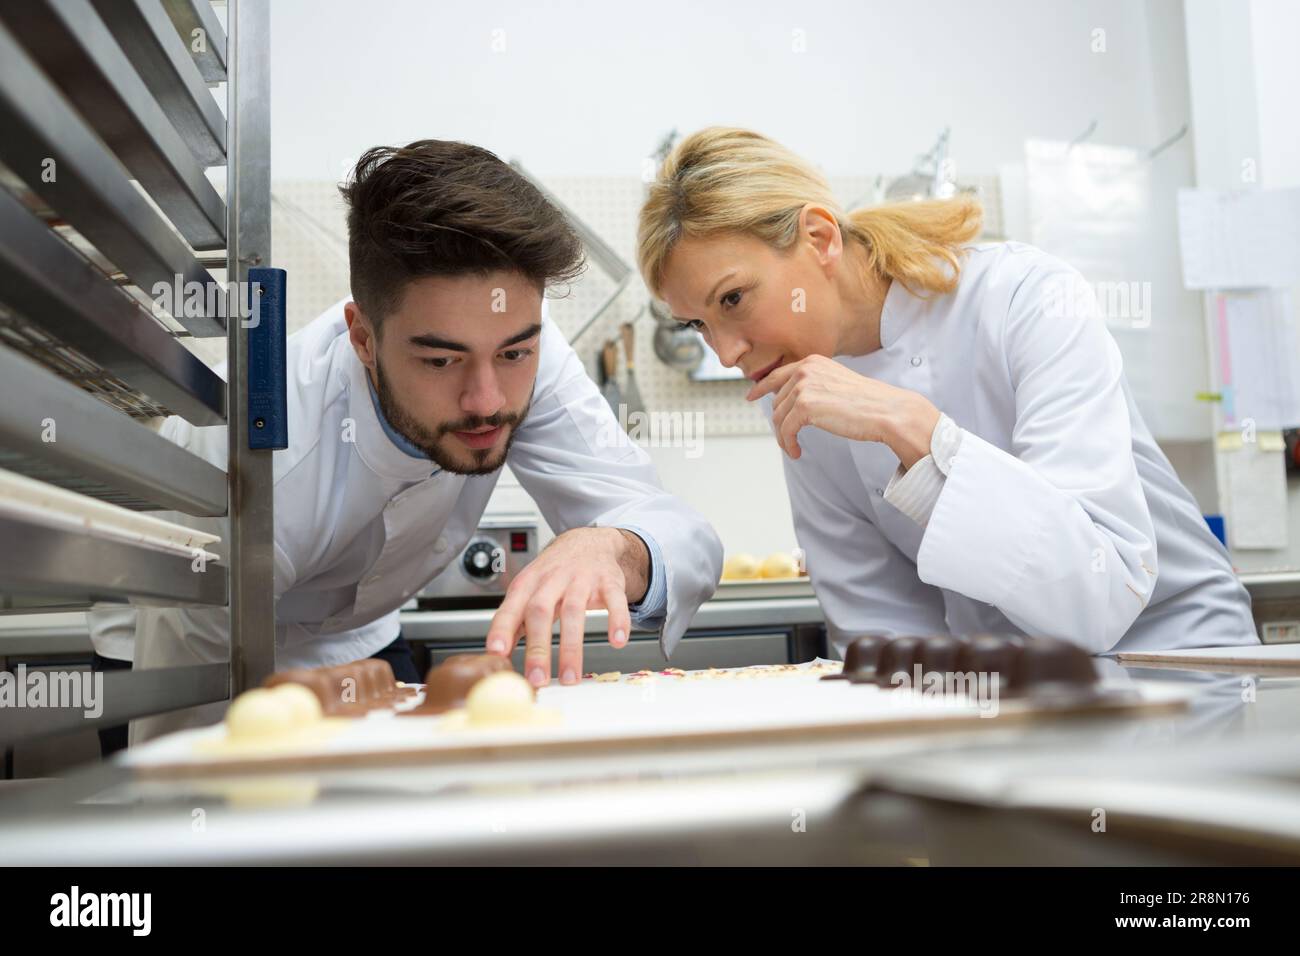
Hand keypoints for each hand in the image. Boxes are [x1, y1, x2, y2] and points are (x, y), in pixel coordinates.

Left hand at [484, 527, 648, 686]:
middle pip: (541, 611)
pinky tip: (617, 641)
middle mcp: (553, 579)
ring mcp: (581, 579)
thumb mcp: (528, 590)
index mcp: (528, 584)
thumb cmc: (555, 573)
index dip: (502, 630)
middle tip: (537, 678)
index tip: (497, 653)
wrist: (588, 543)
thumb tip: (497, 655)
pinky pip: (614, 601)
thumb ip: (514, 622)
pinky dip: (617, 620)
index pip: (511, 608)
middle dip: (538, 648)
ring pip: (575, 611)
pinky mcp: (609, 581)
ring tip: (570, 677)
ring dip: (572, 647)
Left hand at [745, 354, 939, 466]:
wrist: (886, 411)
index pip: (778, 375)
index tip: (751, 396)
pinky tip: (797, 452)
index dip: (761, 387)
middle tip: (788, 438)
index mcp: (813, 362)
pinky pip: (785, 431)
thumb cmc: (867, 402)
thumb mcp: (836, 383)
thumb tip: (789, 399)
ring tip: (794, 447)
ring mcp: (803, 387)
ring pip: (778, 418)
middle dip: (780, 422)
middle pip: (777, 401)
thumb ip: (814, 385)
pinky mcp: (805, 407)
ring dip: (784, 437)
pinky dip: (788, 444)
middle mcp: (805, 370)